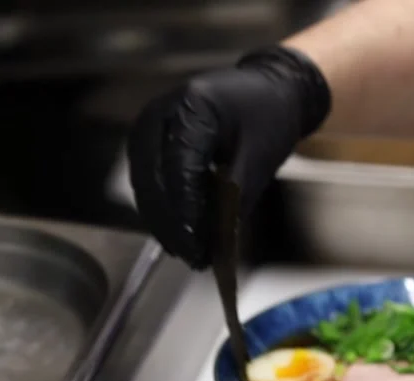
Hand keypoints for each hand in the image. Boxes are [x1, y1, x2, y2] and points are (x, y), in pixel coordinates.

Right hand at [128, 46, 330, 268]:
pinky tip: (177, 233)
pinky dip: (161, 209)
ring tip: (186, 251)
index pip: (180, 169)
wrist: (268, 89)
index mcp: (194, 107)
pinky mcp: (148, 137)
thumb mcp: (259, 160)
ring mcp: (150, 123)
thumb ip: (234, 201)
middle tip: (192, 257)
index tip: (195, 248)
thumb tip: (214, 245)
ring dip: (163, 222)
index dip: (185, 214)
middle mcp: (162, 111)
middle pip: (154, 180)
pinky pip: (146, 179)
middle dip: (172, 225)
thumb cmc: (268, 117)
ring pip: (145, 184)